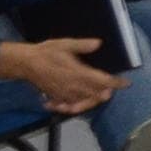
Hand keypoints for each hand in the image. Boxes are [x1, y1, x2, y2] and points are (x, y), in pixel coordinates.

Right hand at [0, 36, 115, 113]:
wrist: (25, 63)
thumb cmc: (46, 52)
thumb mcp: (65, 44)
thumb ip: (83, 45)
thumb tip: (99, 43)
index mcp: (78, 73)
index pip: (103, 81)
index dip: (116, 83)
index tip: (126, 83)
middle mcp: (74, 87)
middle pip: (97, 95)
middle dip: (106, 92)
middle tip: (112, 87)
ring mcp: (65, 95)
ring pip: (85, 103)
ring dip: (94, 100)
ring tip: (100, 95)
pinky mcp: (57, 98)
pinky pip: (70, 106)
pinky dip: (77, 106)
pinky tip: (79, 103)